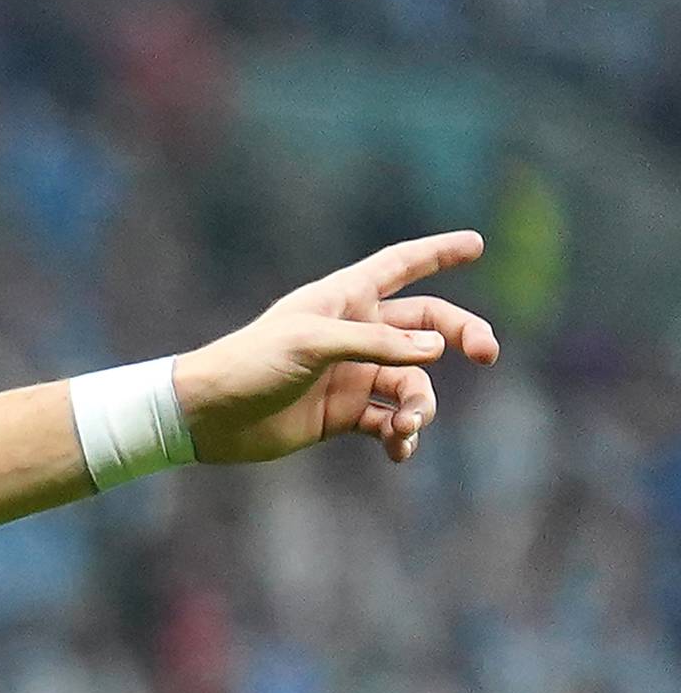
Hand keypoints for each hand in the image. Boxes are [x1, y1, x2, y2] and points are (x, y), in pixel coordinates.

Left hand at [174, 229, 499, 467]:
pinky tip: (398, 449)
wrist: (207, 417)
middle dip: (461, 336)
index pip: (400, 265)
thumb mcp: (313, 345)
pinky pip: (389, 422)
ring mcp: (351, 374)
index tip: (476, 243)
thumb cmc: (251, 364)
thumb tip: (435, 347)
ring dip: (419, 406)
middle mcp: (354, 333)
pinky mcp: (343, 414)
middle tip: (486, 354)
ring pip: (412, 384)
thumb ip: (377, 343)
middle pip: (426, 327)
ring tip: (405, 427)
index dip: (437, 253)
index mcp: (343, 299)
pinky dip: (400, 436)